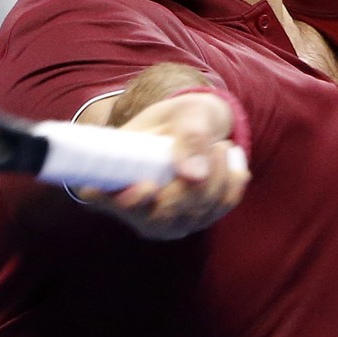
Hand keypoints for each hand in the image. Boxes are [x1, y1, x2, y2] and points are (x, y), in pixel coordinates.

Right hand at [74, 90, 250, 239]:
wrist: (196, 124)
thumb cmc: (178, 117)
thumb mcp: (184, 115)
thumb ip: (189, 138)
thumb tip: (194, 177)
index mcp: (114, 175)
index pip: (103, 200)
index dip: (124, 201)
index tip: (148, 185)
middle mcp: (134, 207)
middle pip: (159, 217)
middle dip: (192, 187)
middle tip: (214, 148)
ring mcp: (164, 220)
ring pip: (193, 215)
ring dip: (217, 180)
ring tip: (221, 147)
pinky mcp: (192, 221)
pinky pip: (217, 210)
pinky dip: (231, 186)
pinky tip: (234, 165)